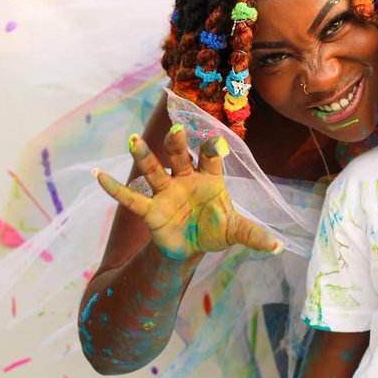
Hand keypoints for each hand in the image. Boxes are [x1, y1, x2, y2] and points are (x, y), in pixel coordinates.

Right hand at [93, 125, 283, 259]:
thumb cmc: (215, 229)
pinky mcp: (151, 210)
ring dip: (144, 156)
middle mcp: (185, 179)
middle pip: (181, 156)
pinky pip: (131, 198)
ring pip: (154, 169)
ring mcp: (166, 192)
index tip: (215, 142)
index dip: (213, 150)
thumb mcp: (235, 232)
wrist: (192, 246)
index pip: (212, 159)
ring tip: (132, 140)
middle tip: (177, 130)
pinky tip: (98, 175)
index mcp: (209, 179)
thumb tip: (278, 247)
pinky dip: (114, 188)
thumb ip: (253, 236)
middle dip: (178, 144)